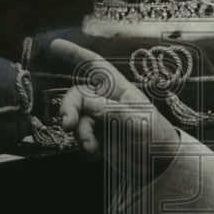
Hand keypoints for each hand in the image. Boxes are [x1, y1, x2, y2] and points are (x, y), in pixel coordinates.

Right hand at [51, 39, 180, 181]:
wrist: (158, 168)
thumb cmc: (156, 138)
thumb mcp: (136, 121)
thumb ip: (111, 110)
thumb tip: (87, 103)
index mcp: (119, 89)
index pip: (95, 65)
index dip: (75, 54)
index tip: (55, 45)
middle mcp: (107, 101)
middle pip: (77, 95)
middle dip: (69, 108)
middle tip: (68, 125)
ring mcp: (101, 119)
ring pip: (76, 118)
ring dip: (80, 133)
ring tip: (92, 148)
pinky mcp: (97, 137)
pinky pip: (80, 136)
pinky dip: (83, 145)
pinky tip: (95, 155)